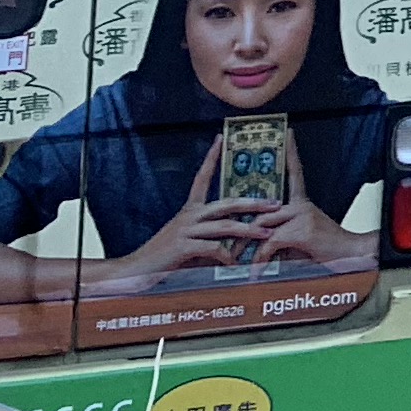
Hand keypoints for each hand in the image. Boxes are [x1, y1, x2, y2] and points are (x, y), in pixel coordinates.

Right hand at [97, 138, 286, 288]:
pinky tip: (235, 263)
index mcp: (189, 211)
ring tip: (266, 234)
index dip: (211, 158)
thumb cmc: (163, 258)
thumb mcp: (188, 242)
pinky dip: (227, 255)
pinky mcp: (183, 247)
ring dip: (248, 230)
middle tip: (275, 202)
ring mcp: (185, 230)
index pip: (201, 177)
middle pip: (226, 203)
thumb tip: (234, 240)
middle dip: (253, 202)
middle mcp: (188, 216)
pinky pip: (213, 248)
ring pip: (225, 225)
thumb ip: (208, 238)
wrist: (134, 271)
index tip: (221, 139)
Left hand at [248, 132, 368, 275]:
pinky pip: (270, 242)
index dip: (291, 153)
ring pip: (262, 226)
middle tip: (229, 246)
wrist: (351, 255)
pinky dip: (260, 259)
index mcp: (303, 204)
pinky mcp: (301, 230)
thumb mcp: (299, 241)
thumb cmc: (326, 250)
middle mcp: (302, 205)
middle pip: (262, 210)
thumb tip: (256, 247)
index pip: (295, 172)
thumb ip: (279, 237)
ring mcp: (302, 215)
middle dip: (242, 230)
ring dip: (248, 248)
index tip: (288, 135)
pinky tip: (256, 270)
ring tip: (239, 263)